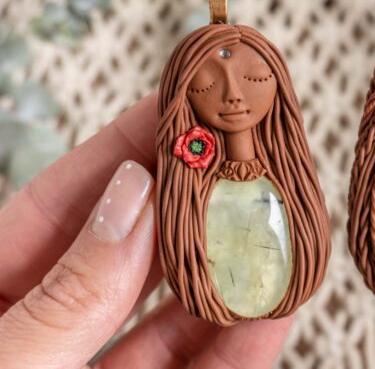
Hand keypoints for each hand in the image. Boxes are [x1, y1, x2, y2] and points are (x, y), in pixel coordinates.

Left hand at [0, 94, 291, 367]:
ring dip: (230, 272)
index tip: (181, 104)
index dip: (124, 147)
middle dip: (193, 201)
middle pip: (134, 247)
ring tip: (275, 227)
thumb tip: (134, 196)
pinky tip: (270, 315)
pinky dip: (238, 347)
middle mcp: (51, 328)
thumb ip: (69, 292)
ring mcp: (98, 367)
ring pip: (174, 312)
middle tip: (245, 155)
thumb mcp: (6, 359)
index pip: (64, 202)